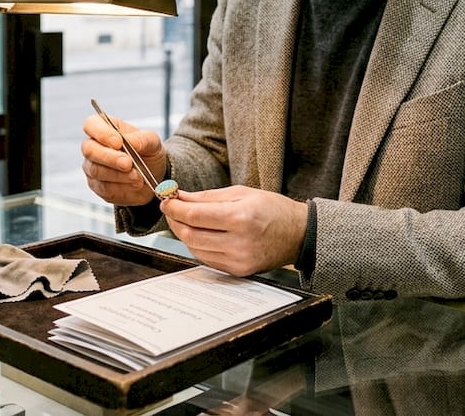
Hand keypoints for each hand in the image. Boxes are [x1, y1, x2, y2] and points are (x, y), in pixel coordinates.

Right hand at [80, 114, 167, 205]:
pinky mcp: (97, 186)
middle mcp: (94, 146)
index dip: (102, 133)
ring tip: (137, 176)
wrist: (153, 176)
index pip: (91, 124)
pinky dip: (121, 186)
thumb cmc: (147, 153)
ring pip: (96, 170)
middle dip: (110, 157)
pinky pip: (103, 187)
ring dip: (119, 175)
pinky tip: (134, 184)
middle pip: (89, 150)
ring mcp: (92, 167)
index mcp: (105, 128)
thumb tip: (132, 141)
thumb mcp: (152, 142)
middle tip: (128, 163)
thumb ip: (143, 139)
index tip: (119, 142)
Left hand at [160, 186, 306, 275]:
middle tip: (171, 209)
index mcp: (241, 217)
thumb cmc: (273, 209)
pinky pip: (207, 259)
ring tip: (185, 220)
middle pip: (190, 235)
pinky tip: (200, 234)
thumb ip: (208, 197)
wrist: (298, 234)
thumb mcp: (242, 193)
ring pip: (195, 249)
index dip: (174, 208)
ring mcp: (238, 260)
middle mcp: (239, 242)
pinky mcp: (238, 271)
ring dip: (184, 234)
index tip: (166, 200)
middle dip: (175, 221)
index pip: (194, 215)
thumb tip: (180, 197)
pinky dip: (198, 246)